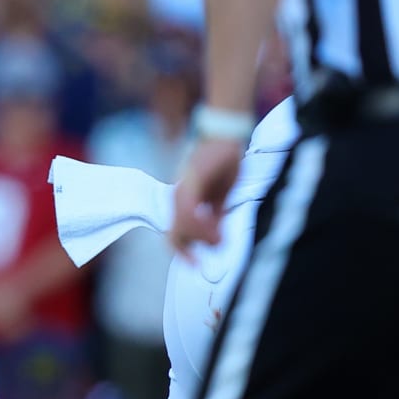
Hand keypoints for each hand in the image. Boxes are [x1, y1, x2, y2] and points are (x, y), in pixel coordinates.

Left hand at [170, 137, 243, 255]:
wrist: (225, 134)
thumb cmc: (222, 161)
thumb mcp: (221, 194)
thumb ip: (214, 214)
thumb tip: (215, 236)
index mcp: (183, 201)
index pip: (175, 232)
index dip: (182, 251)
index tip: (194, 264)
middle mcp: (178, 197)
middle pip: (174, 234)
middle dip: (188, 250)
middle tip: (202, 259)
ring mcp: (183, 189)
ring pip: (182, 225)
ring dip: (200, 238)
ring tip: (217, 242)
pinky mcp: (191, 181)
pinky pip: (190, 209)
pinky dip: (200, 224)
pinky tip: (214, 230)